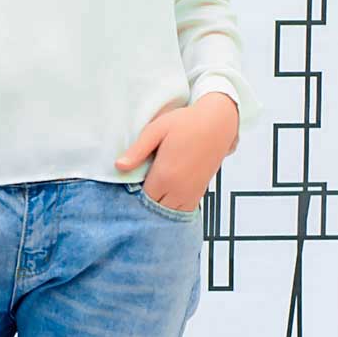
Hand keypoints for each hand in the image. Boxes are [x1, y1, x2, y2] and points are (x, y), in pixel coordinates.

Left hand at [114, 93, 239, 209]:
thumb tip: (119, 166)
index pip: (142, 199)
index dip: (133, 194)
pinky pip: (185, 211)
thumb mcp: (156, 131)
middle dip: (145, 203)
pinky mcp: (200, 191)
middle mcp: (178, 189)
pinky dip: (174, 208)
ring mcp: (191, 192)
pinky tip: (167, 196)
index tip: (130, 184)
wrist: (217, 123)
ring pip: (170, 213)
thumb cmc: (186, 123)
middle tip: (139, 187)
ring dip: (160, 207)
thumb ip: (137, 151)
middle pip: (155, 209)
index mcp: (164, 175)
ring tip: (153, 191)